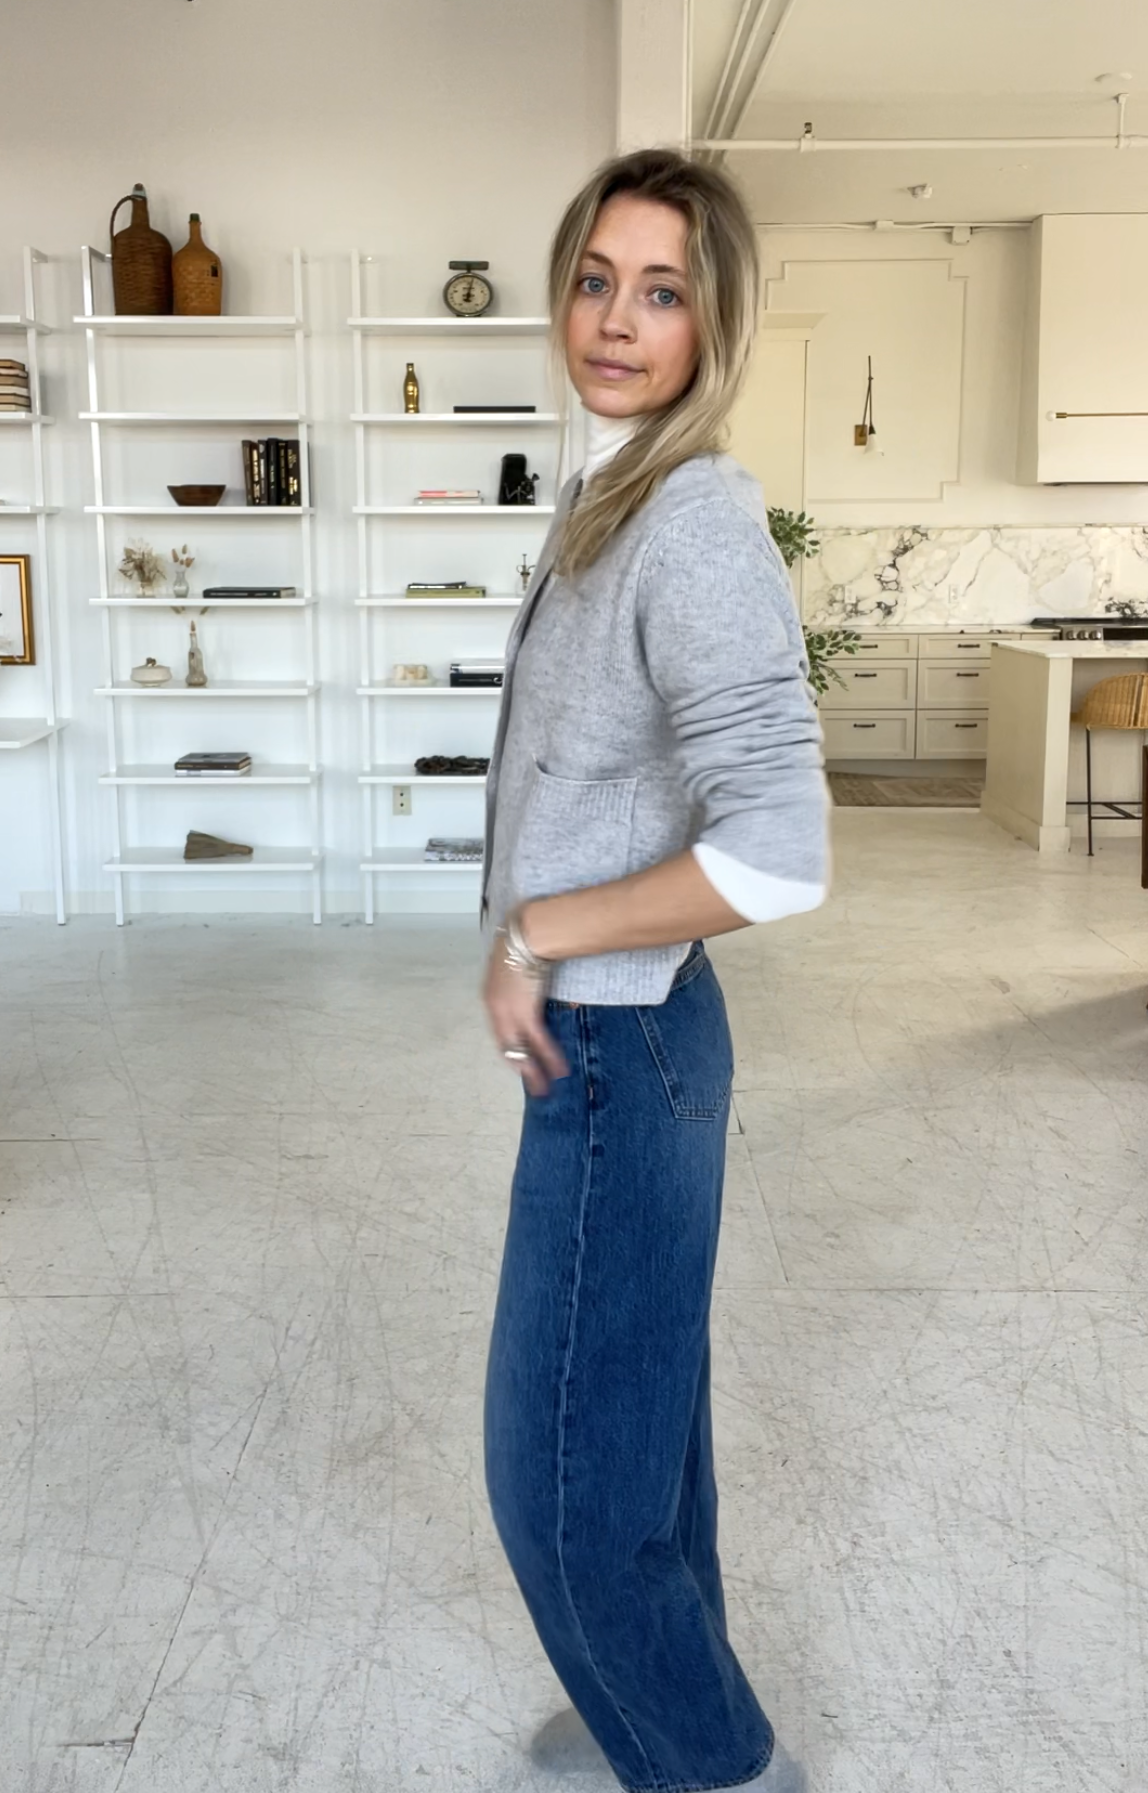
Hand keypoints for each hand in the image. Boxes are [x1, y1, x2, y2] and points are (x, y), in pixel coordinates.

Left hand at [483, 937, 567, 1097]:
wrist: (528, 933)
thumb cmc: (524, 942)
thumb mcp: (514, 967)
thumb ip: (520, 982)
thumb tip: (531, 986)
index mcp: (490, 997)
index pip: (499, 1032)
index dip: (511, 1050)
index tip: (520, 1063)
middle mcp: (495, 1009)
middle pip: (507, 1047)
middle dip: (520, 1069)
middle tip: (532, 1086)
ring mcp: (509, 1012)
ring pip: (521, 1050)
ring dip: (534, 1071)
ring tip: (544, 1088)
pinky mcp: (526, 1013)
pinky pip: (538, 1042)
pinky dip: (549, 1058)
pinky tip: (558, 1071)